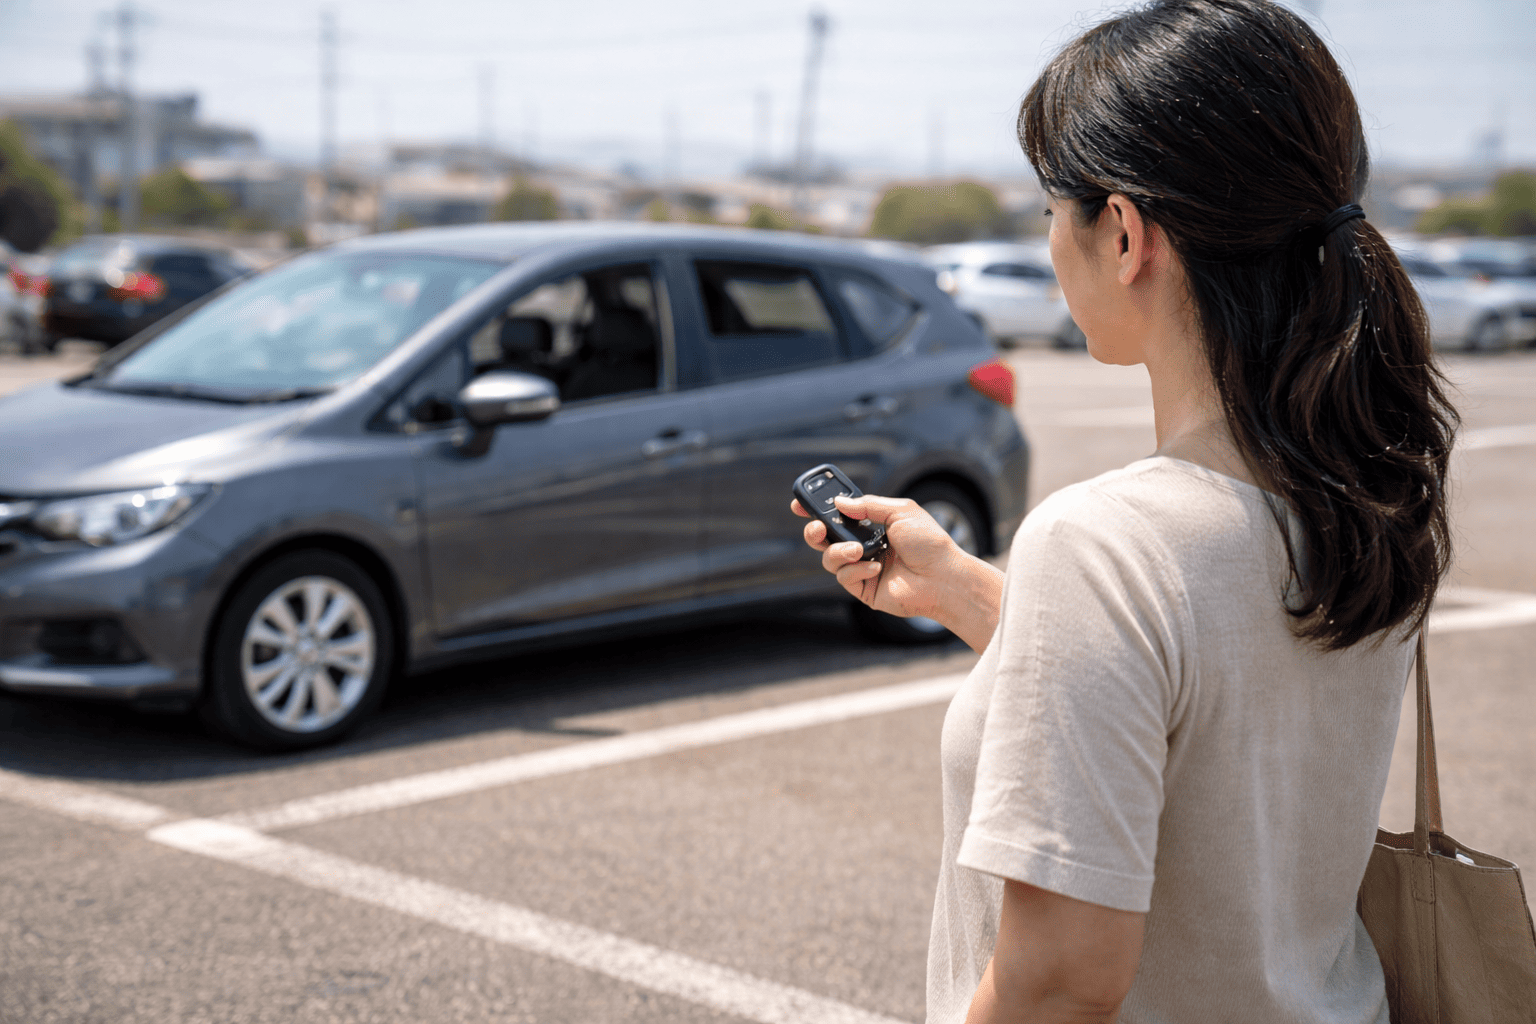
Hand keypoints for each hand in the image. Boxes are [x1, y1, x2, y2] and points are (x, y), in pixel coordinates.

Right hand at [791, 493, 963, 620]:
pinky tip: (876, 567)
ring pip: (829, 559)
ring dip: (838, 552)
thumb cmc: (929, 543)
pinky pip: (844, 578)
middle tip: (817, 528)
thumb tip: (839, 502)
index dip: (816, 510)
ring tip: (859, 550)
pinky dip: (856, 570)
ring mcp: (862, 568)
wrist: (944, 576)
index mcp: (872, 526)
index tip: (799, 504)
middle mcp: (864, 546)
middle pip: (824, 539)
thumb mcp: (900, 511)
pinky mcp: (864, 590)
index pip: (838, 516)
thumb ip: (868, 505)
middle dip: (814, 532)